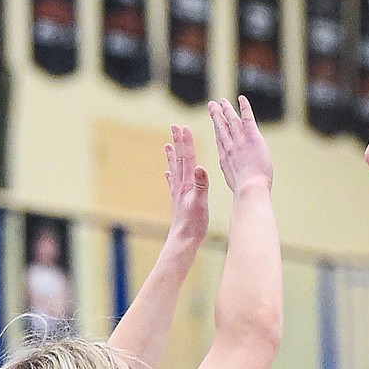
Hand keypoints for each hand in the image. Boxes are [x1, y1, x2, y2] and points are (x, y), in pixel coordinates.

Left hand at [164, 124, 209, 252]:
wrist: (183, 241)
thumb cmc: (193, 225)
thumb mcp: (201, 204)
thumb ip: (201, 185)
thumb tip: (200, 167)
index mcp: (188, 184)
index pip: (188, 158)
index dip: (186, 142)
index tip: (184, 127)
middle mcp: (181, 186)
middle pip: (179, 159)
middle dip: (178, 142)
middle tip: (175, 127)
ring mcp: (178, 193)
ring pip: (174, 169)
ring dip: (172, 155)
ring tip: (167, 144)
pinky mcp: (178, 201)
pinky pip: (173, 184)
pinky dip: (171, 175)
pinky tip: (168, 173)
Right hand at [208, 95, 272, 194]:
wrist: (249, 188)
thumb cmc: (245, 193)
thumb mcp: (234, 185)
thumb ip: (234, 178)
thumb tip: (237, 184)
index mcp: (225, 159)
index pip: (220, 141)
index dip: (217, 130)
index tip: (215, 124)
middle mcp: (230, 147)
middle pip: (222, 127)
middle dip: (216, 116)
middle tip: (212, 106)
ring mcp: (240, 141)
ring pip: (232, 120)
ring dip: (227, 109)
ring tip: (222, 101)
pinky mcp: (252, 137)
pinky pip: (247, 118)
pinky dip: (244, 107)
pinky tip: (241, 99)